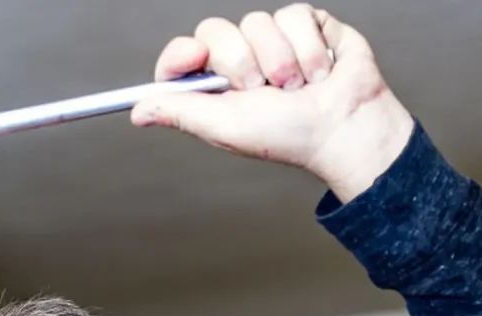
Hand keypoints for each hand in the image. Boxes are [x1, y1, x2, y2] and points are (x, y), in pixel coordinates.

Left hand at [131, 7, 414, 201]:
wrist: (343, 125)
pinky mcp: (304, 24)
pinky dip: (308, 47)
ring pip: (258, 21)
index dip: (182, 54)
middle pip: (216, 31)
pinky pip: (294, 14)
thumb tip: (138, 111)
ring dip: (282, 60)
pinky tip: (320, 69)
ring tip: (298, 87)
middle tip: (263, 90)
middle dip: (242, 62)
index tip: (195, 58)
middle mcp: (239, 60)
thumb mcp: (227, 128)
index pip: (182, 57)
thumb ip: (182, 113)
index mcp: (215, 87)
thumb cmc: (288, 136)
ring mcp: (271, 40)